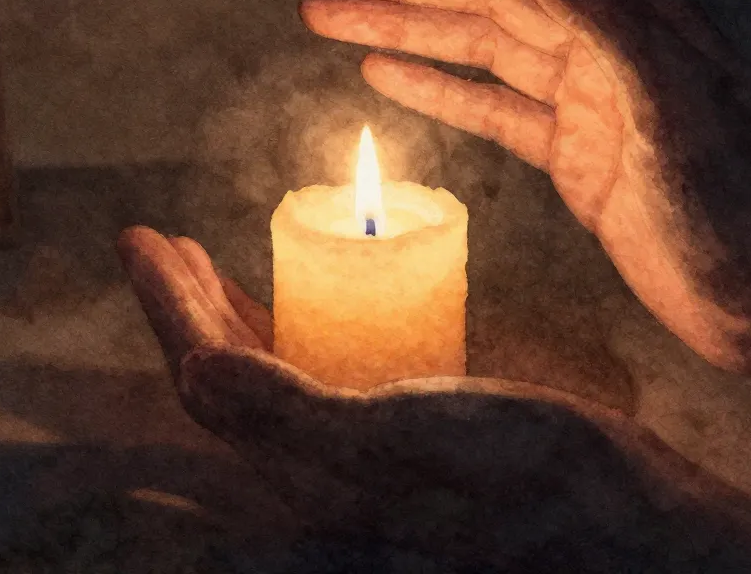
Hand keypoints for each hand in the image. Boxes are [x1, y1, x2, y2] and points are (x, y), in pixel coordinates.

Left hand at [114, 228, 750, 572]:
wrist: (612, 516)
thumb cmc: (512, 478)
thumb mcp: (391, 441)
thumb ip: (285, 411)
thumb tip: (192, 370)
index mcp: (296, 474)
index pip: (203, 380)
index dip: (164, 306)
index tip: (138, 234)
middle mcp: (311, 469)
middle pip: (222, 376)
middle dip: (183, 304)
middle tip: (161, 239)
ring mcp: (354, 452)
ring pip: (264, 370)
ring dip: (228, 310)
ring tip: (205, 256)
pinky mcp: (397, 435)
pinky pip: (316, 369)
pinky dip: (292, 321)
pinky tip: (307, 292)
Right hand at [294, 0, 750, 374]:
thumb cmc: (748, 204)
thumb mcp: (673, 102)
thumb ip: (598, 12)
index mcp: (625, 22)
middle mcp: (602, 50)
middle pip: (474, 7)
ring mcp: (589, 107)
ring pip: (476, 56)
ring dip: (400, 34)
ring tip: (325, 19)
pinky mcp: (582, 163)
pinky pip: (496, 113)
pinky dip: (440, 91)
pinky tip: (388, 77)